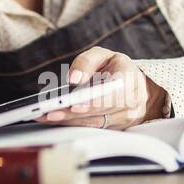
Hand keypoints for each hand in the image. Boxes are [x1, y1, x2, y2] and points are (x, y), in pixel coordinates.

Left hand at [33, 47, 169, 129]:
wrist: (136, 85)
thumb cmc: (114, 67)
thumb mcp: (102, 55)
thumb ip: (86, 62)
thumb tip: (74, 78)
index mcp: (129, 78)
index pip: (113, 92)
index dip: (95, 101)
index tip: (75, 105)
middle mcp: (131, 100)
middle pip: (101, 111)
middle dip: (74, 113)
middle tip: (51, 112)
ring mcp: (125, 117)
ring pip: (96, 122)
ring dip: (70, 121)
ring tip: (46, 117)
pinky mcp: (116, 127)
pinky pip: (93, 128)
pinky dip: (73, 125)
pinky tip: (55, 120)